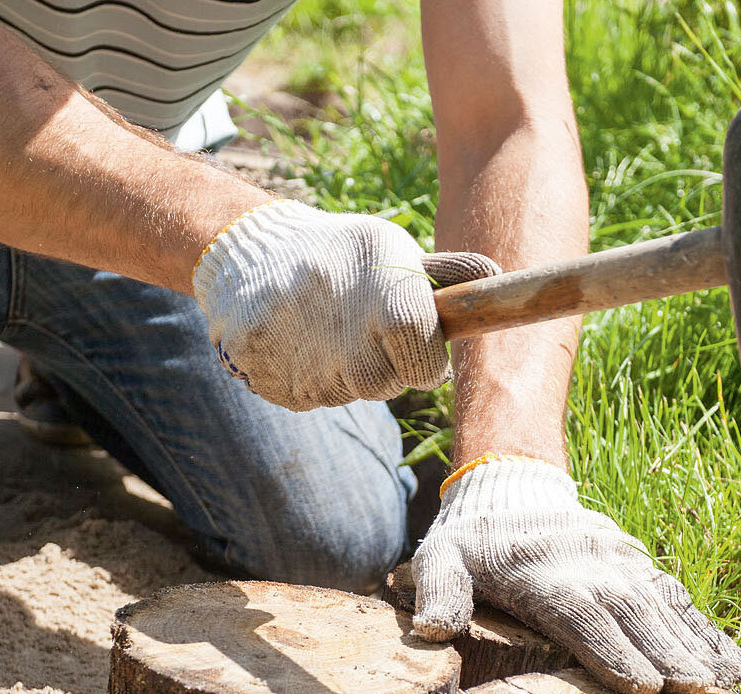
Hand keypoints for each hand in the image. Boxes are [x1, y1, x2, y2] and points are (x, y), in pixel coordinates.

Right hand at [192, 200, 498, 410]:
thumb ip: (444, 275)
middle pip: (383, 385)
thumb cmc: (337, 253)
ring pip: (344, 393)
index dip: (424, 362)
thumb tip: (493, 280)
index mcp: (387, 297)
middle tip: (359, 329)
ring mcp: (303, 362)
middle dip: (381, 365)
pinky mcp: (268, 381)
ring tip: (322, 328)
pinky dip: (305, 376)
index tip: (414, 345)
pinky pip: (305, 397)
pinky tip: (295, 340)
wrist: (246, 250)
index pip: (425, 364)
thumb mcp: (390, 248)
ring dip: (342, 371)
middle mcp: (346, 333)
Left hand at [411, 455, 740, 693]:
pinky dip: (708, 629)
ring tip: (724, 686)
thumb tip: (429, 632)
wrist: (511, 486)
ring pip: (663, 602)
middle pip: (631, 611)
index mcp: (538, 573)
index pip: (578, 611)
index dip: (610, 647)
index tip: (641, 685)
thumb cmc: (470, 539)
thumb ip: (437, 592)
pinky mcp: (637, 562)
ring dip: (693, 643)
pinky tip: (737, 664)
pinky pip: (677, 595)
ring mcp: (619, 562)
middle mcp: (588, 565)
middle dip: (665, 652)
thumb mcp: (439, 559)